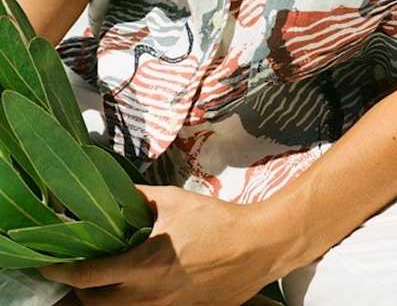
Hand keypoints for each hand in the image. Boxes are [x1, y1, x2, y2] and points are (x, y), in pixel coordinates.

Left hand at [40, 186, 278, 304]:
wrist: (256, 246)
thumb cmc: (216, 221)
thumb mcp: (174, 200)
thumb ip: (140, 197)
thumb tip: (117, 194)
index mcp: (145, 265)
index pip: (89, 276)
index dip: (61, 270)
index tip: (47, 262)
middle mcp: (150, 296)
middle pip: (97, 304)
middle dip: (81, 289)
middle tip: (81, 267)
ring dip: (107, 296)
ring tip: (110, 273)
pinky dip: (135, 298)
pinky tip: (145, 278)